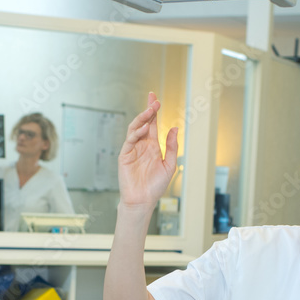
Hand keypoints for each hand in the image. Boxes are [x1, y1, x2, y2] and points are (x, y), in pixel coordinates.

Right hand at [118, 92, 178, 208]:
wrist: (143, 201)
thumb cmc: (155, 186)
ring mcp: (132, 150)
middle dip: (148, 110)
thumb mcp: (169, 165)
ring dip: (142, 118)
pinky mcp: (124, 156)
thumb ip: (172, 147)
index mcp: (152, 146)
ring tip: (150, 110)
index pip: (152, 124)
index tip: (156, 99)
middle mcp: (142, 145)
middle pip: (143, 123)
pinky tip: (145, 128)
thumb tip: (174, 128)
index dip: (153, 111)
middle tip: (154, 100)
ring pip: (135, 129)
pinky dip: (137, 133)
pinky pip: (130, 141)